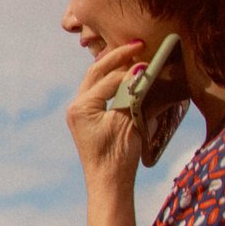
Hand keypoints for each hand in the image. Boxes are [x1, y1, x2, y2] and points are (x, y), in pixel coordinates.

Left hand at [67, 40, 148, 185]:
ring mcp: (80, 112)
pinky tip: (125, 72)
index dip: (129, 71)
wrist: (109, 181)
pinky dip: (112, 80)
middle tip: (136, 44)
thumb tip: (139, 71)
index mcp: (81, 107)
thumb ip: (131, 95)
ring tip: (131, 52)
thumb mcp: (127, 122)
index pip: (107, 79)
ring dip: (112, 65)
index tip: (148, 63)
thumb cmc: (118, 155)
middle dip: (116, 56)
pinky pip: (99, 91)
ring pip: (95, 80)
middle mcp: (76, 107)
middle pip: (96, 72)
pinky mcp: (88, 118)